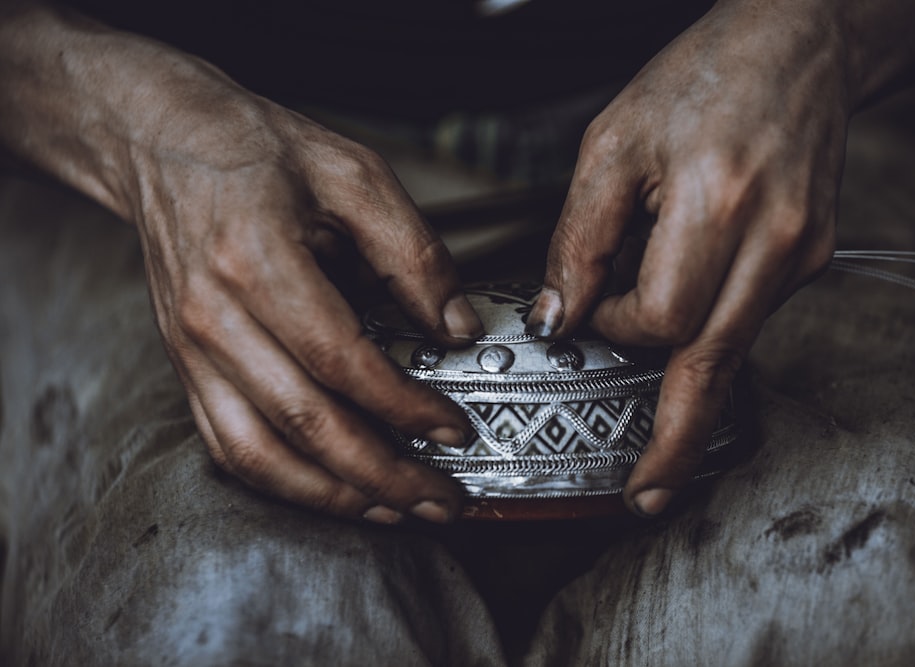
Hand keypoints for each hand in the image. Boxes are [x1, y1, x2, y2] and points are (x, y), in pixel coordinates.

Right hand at [127, 73, 482, 523]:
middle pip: (305, 423)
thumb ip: (413, 253)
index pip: (341, 361)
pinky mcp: (184, 367)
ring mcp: (191, 350)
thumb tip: (457, 328)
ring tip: (398, 509)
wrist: (160, 142)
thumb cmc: (257, 151)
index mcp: (257, 260)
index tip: (455, 429)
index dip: (404, 406)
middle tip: (442, 498)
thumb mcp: (354, 175)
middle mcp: (214, 316)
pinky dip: (285, 482)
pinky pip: (229, 447)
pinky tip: (333, 491)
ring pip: (262, 453)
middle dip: (384, 474)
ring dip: (335, 495)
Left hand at [528, 1, 846, 514]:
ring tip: (647, 379)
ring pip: (731, 349)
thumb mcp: (612, 143)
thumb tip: (557, 318)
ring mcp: (801, 257)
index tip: (586, 308)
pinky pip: (746, 316)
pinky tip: (684, 283)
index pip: (657, 318)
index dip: (611, 326)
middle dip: (676, 442)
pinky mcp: (812, 260)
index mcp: (717, 205)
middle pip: (714, 369)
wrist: (799, 46)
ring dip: (681, 369)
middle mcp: (772, 243)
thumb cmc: (702, 78)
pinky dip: (705, 321)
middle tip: (645, 497)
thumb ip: (578, 239)